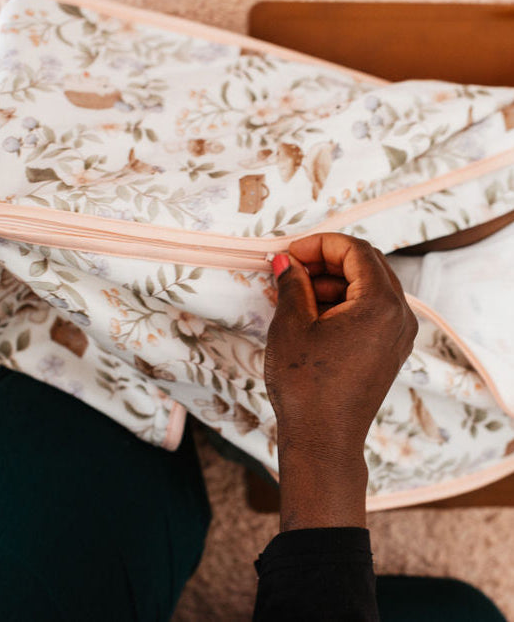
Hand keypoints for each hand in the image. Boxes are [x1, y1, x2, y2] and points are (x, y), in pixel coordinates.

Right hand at [265, 233, 417, 529]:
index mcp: (380, 305)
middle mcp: (399, 316)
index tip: (290, 253)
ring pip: (368, 287)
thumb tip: (286, 261)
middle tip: (292, 267)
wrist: (323, 440)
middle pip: (367, 265)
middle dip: (327, 260)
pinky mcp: (389, 349)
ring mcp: (398, 334)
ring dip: (333, 281)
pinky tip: (312, 311)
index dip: (320, 244)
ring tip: (296, 291)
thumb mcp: (291, 326)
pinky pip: (371, 310)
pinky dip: (343, 302)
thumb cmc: (306, 386)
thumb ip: (293, 284)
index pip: (355, 251)